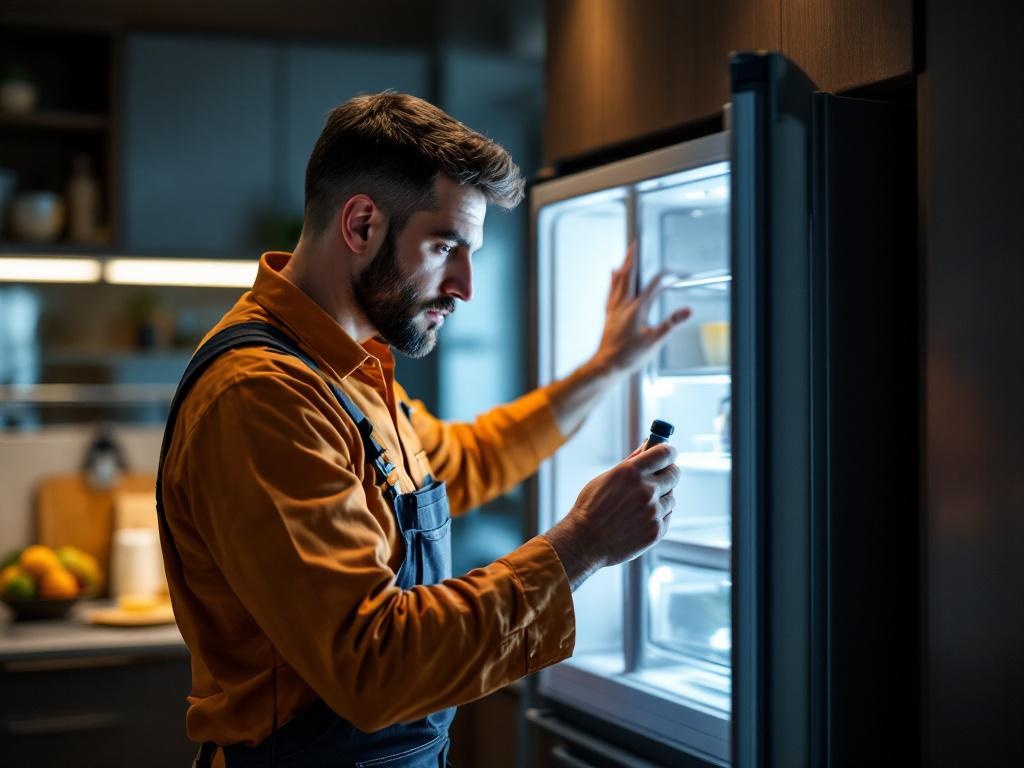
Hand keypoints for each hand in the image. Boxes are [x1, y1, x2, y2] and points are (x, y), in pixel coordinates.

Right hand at [544, 443, 679, 590]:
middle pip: (674, 473)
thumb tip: (647, 448)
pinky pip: (667, 516)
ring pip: (671, 497)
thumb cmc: (591, 509)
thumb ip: (630, 463)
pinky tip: (640, 519)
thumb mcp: (606, 479)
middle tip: (658, 478)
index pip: (665, 453)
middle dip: (667, 473)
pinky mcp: (657, 530)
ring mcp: (653, 511)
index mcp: (632, 472)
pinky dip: (658, 516)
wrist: (584, 542)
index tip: (667, 455)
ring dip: (661, 498)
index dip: (668, 452)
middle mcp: (646, 490)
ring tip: (639, 506)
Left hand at [593, 242, 691, 374]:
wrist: (606, 366)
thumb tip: (687, 310)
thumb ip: (671, 323)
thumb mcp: (654, 341)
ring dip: (625, 265)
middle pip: (629, 275)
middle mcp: (623, 305)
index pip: (653, 285)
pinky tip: (613, 273)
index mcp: (636, 309)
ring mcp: (614, 309)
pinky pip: (611, 290)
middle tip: (638, 243)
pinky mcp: (609, 314)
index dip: (665, 276)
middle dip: (635, 258)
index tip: (675, 272)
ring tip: (627, 253)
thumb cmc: (628, 356)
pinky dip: (614, 279)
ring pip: (619, 280)